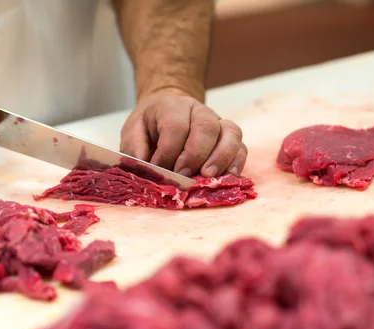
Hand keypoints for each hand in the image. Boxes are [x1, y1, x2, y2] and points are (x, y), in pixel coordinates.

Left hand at [120, 89, 247, 176]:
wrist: (165, 112)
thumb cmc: (149, 126)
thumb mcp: (133, 132)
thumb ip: (135, 148)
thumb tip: (146, 169)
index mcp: (172, 106)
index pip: (176, 127)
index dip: (168, 152)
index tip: (160, 170)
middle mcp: (199, 111)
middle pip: (206, 127)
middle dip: (195, 155)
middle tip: (184, 175)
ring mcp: (218, 122)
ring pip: (230, 133)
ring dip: (221, 157)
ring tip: (209, 176)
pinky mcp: (228, 137)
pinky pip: (241, 146)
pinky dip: (237, 161)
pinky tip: (229, 176)